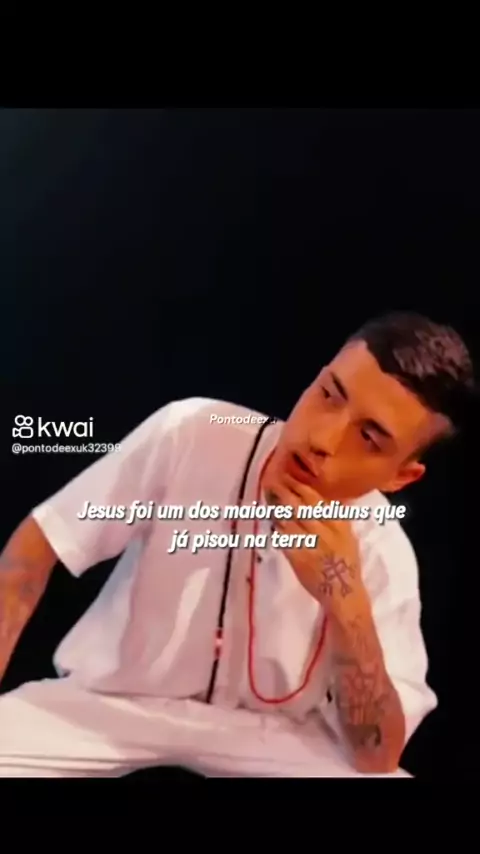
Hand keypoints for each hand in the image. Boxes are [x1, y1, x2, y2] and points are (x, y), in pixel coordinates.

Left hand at [267, 473, 364, 609]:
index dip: (300, 486)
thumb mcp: (349, 536)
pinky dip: (277, 529)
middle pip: (300, 506)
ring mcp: (311, 544)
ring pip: (289, 520)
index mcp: (339, 524)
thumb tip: (330, 497)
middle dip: (284, 491)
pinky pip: (284, 539)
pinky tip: (273, 522)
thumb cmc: (347, 564)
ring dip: (277, 507)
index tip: (289, 477)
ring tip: (268, 497)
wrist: (343, 592)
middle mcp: (325, 531)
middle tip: (272, 482)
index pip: (316, 499)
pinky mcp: (298, 558)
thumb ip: (338, 517)